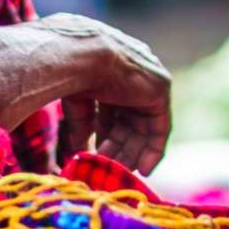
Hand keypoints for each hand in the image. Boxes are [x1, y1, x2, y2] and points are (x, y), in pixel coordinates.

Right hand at [43, 14, 172, 173]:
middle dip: (119, 145)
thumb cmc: (68, 73)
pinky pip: (161, 126)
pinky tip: (143, 168)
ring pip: (144, 124)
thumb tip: (79, 149)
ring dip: (132, 151)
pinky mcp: (160, 89)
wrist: (79, 56)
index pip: (115, 106)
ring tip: (118, 171)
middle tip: (107, 167)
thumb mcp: (75, 102)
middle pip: (131, 117)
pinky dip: (154, 148)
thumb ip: (82, 122)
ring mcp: (148, 79)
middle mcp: (134, 71)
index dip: (107, 132)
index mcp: (112, 68)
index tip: (99, 153)